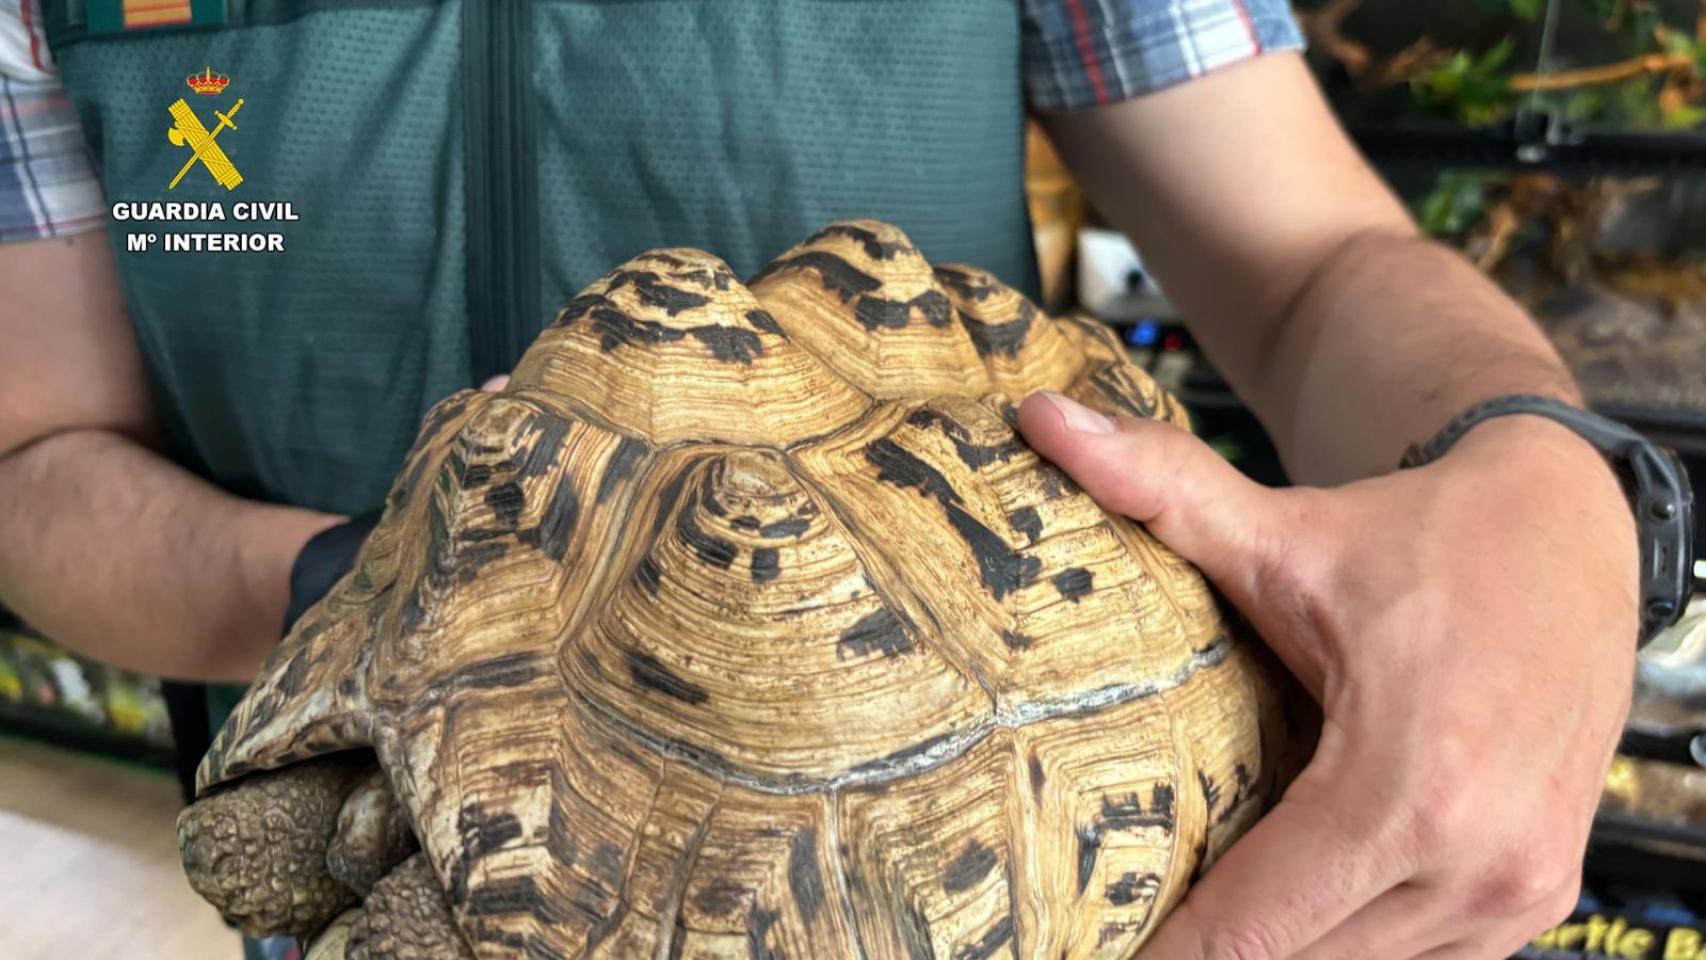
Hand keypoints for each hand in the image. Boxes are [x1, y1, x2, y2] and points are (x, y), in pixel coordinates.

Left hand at [1017, 391, 1637, 959]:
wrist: (1571, 534)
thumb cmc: (1427, 540)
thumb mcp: (1284, 526)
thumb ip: (1157, 486)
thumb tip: (1041, 420)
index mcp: (1411, 785)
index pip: (1256, 926)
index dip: (1167, 957)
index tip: (1100, 952)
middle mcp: (1480, 859)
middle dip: (1209, 954)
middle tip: (1123, 930)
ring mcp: (1518, 891)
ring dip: (1281, 950)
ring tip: (1192, 920)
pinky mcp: (1535, 896)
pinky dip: (1347, 941)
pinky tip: (1287, 904)